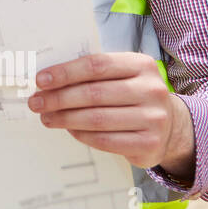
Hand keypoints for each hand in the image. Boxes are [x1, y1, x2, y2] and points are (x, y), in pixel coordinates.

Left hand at [28, 52, 194, 177]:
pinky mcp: (149, 144)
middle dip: (58, 98)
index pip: (96, 65)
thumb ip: (92, 74)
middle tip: (36, 102)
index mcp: (141, 65)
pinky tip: (69, 130)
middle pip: (93, 93)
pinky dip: (82, 135)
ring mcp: (153, 118)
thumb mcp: (122, 75)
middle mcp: (151, 90)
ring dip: (65, 119)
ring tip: (46, 117)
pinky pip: (105, 140)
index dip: (65, 72)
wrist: (171, 126)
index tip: (40, 80)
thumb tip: (48, 81)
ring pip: (97, 119)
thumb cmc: (133, 95)